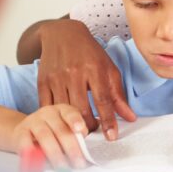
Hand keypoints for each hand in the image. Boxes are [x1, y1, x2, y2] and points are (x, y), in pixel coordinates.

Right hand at [12, 104, 88, 168]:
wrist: (25, 131)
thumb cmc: (53, 132)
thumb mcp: (67, 129)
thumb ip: (76, 137)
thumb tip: (86, 152)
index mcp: (63, 110)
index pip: (70, 113)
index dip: (76, 121)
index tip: (81, 130)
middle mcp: (48, 112)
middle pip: (60, 129)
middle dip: (71, 148)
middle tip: (78, 163)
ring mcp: (33, 121)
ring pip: (45, 136)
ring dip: (54, 153)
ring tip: (62, 166)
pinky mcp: (20, 132)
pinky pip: (26, 142)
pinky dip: (33, 153)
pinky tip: (39, 163)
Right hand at [37, 19, 135, 139]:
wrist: (62, 34)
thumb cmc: (90, 53)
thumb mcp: (109, 69)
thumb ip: (118, 95)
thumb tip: (130, 117)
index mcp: (94, 69)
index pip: (103, 101)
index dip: (108, 121)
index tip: (112, 136)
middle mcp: (74, 74)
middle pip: (82, 109)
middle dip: (89, 127)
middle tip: (95, 133)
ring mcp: (56, 78)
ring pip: (64, 111)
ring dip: (73, 125)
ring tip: (81, 131)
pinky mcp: (42, 82)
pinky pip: (48, 107)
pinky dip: (55, 118)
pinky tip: (62, 123)